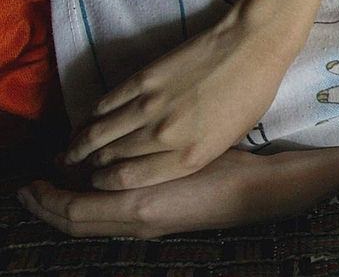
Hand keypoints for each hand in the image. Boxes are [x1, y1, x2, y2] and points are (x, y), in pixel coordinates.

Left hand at [17, 149, 296, 237]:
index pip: (72, 212)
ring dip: (67, 207)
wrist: (255, 191)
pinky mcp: (160, 223)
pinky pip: (109, 220)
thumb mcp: (175, 166)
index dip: (46, 199)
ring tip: (57, 186)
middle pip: (76, 224)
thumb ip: (135, 170)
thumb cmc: (220, 171)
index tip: (30, 181)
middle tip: (30, 188)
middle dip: (48, 207)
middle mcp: (135, 224)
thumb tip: (95, 165)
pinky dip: (91, 207)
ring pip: (91, 224)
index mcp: (135, 210)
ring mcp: (147, 228)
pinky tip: (96, 187)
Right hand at [63, 11, 298, 189]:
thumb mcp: (228, 140)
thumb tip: (158, 165)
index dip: (103, 184)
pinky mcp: (143, 78)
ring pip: (98, 133)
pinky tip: (87, 121)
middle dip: (89, 168)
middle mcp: (164, 137)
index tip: (97, 182)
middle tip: (79, 168)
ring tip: (70, 152)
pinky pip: (105, 104)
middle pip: (107, 160)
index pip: (125, 181)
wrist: (250, 46)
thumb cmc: (250, 94)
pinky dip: (91, 115)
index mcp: (189, 157)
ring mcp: (150, 106)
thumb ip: (191, 157)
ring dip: (79, 145)